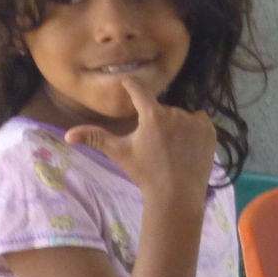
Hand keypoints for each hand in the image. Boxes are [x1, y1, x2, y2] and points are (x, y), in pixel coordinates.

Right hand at [64, 73, 216, 203]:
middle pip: (160, 109)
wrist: (177, 195)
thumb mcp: (119, 153)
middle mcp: (176, 113)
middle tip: (153, 142)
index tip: (127, 82)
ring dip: (174, 124)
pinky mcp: (210, 131)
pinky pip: (199, 120)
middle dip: (155, 120)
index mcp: (152, 115)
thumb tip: (67, 135)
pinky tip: (186, 144)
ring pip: (180, 115)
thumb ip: (96, 138)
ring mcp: (195, 122)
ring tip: (170, 146)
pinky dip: (193, 127)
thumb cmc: (145, 173)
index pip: (139, 90)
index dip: (131, 85)